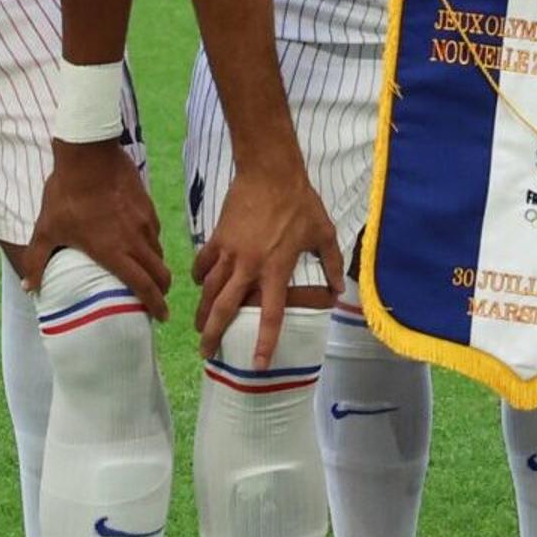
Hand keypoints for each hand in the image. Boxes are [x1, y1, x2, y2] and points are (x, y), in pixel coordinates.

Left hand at [26, 143, 172, 317]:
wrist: (88, 154)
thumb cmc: (66, 194)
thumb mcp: (46, 229)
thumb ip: (37, 261)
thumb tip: (28, 287)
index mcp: (114, 251)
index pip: (143, 285)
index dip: (155, 304)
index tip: (161, 316)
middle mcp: (135, 240)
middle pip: (161, 273)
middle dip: (162, 291)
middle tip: (157, 301)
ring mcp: (144, 222)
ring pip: (159, 253)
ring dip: (157, 268)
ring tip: (147, 274)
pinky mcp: (147, 206)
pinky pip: (155, 233)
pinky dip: (152, 245)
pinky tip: (140, 243)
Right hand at [195, 157, 342, 366]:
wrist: (269, 171)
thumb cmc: (300, 202)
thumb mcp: (324, 233)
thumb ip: (332, 263)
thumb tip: (338, 289)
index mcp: (276, 269)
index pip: (270, 315)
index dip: (263, 342)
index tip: (256, 364)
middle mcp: (248, 266)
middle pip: (224, 308)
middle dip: (213, 334)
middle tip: (206, 353)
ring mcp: (229, 252)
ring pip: (208, 290)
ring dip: (202, 311)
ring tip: (198, 328)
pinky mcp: (217, 237)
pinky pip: (203, 264)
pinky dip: (198, 277)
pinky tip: (198, 284)